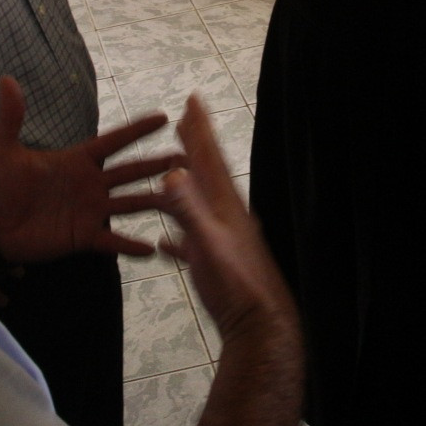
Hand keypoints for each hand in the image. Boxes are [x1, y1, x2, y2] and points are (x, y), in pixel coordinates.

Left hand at [0, 76, 183, 264]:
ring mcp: (90, 211)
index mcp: (77, 160)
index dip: (137, 130)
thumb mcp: (3, 149)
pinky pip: (113, 241)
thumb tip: (6, 79)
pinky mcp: (84, 237)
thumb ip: (11, 116)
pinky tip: (152, 248)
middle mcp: (90, 183)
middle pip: (131, 171)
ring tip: (181, 200)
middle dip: (158, 164)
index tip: (164, 118)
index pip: (113, 141)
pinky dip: (131, 245)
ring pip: (131, 204)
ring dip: (155, 201)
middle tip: (186, 158)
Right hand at [158, 96, 294, 338]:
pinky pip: (193, 243)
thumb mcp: (208, 244)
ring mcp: (223, 240)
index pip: (209, 158)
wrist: (258, 325)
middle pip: (208, 173)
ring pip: (202, 204)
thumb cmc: (235, 285)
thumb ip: (189, 210)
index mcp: (224, 205)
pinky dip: (178, 237)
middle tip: (187, 119)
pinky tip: (166, 243)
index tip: (194, 99)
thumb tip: (172, 173)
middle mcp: (226, 216)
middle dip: (196, 146)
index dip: (201, 129)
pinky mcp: (217, 265)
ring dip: (187, 185)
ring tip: (174, 171)